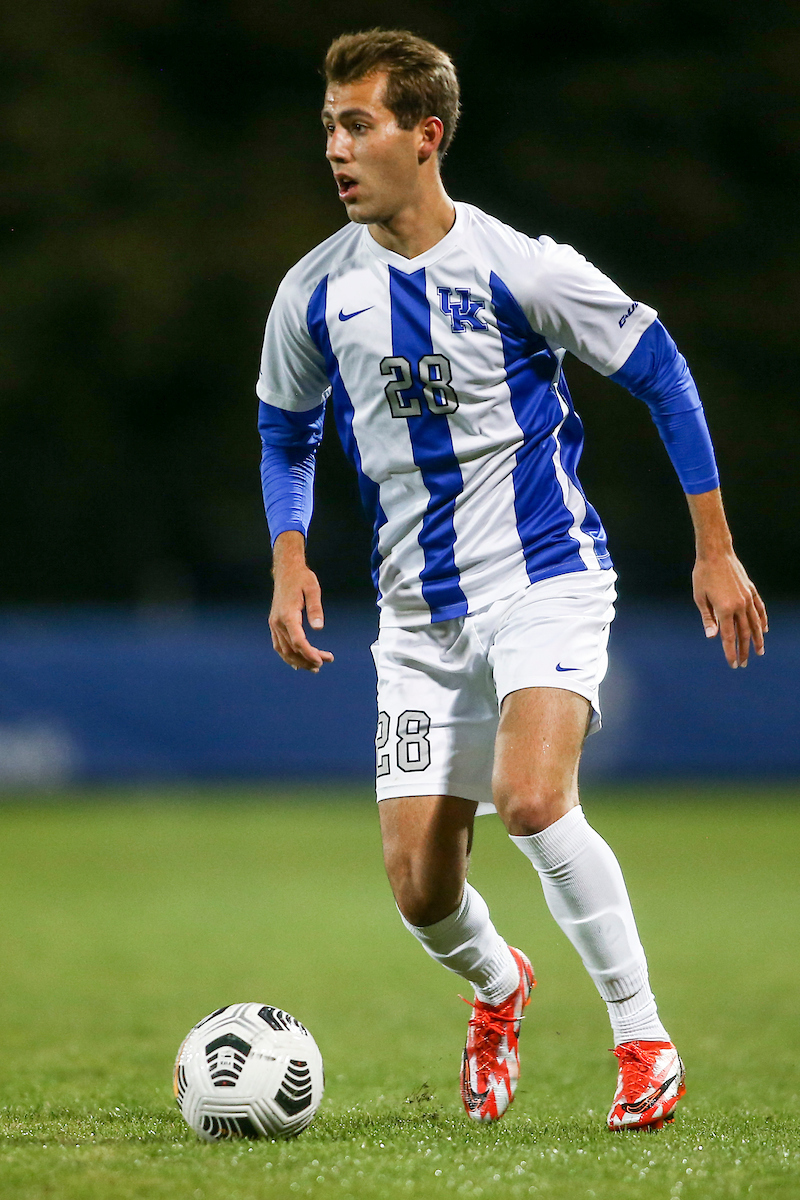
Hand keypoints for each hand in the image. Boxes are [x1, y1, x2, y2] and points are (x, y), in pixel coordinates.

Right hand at [268, 531, 333, 672]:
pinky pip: (279, 645)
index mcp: (287, 614)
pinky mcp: (274, 624)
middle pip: (292, 649)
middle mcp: (277, 622)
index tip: (322, 660)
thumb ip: (315, 608)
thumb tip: (318, 628)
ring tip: (314, 667)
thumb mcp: (313, 588)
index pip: (298, 641)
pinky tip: (297, 663)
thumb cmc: (301, 578)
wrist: (286, 571)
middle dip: (308, 659)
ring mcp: (274, 624)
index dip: (310, 653)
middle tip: (325, 661)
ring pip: (284, 650)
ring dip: (298, 661)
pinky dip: (287, 656)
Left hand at [692, 551, 767, 668]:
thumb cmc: (703, 575)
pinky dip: (763, 620)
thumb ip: (708, 618)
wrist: (716, 553)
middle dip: (744, 650)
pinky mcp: (751, 590)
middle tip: (744, 663)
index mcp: (724, 609)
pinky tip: (764, 629)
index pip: (729, 637)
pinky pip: (759, 609)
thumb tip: (712, 637)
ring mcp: (747, 598)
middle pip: (744, 633)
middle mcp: (739, 605)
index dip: (731, 652)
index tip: (733, 664)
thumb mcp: (699, 597)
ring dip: (758, 639)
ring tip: (760, 652)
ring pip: (756, 623)